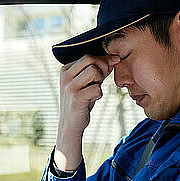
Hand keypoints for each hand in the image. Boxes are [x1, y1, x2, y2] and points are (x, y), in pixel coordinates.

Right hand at [54, 54, 119, 170]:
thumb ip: (97, 70)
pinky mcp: (76, 98)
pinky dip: (99, 94)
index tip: (109, 68)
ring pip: (93, 71)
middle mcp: (65, 76)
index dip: (102, 61)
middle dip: (102, 67)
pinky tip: (92, 100)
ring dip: (99, 81)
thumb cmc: (81, 101)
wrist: (70, 124)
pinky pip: (97, 88)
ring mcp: (69, 87)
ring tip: (95, 90)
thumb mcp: (86, 83)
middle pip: (90, 59)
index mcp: (65, 70)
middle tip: (103, 78)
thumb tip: (115, 58)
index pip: (87, 56)